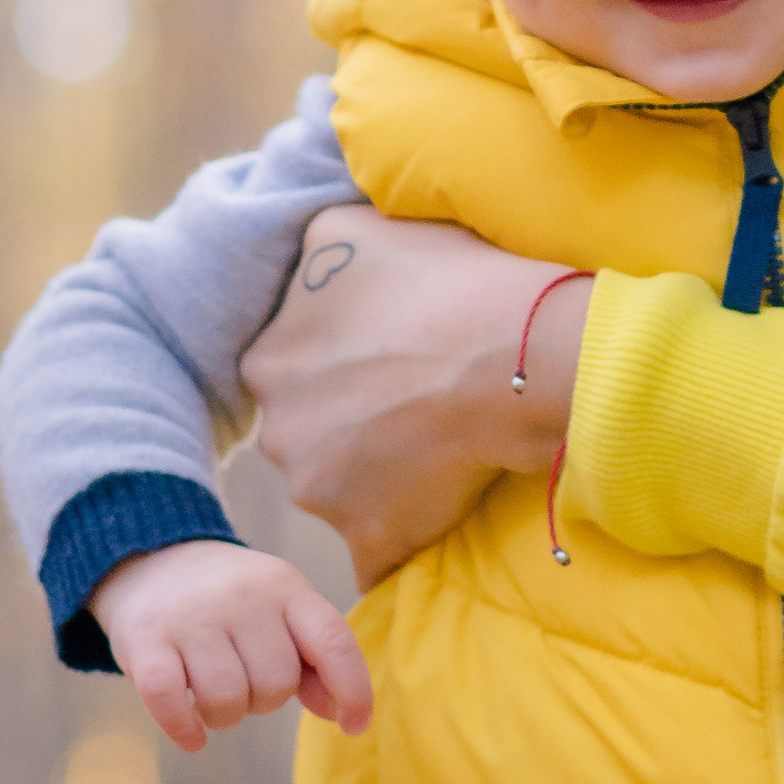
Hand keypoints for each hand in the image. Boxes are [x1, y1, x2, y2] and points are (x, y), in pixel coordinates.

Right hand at [90, 538, 370, 755]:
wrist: (153, 557)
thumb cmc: (230, 601)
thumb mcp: (279, 612)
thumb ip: (314, 660)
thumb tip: (340, 712)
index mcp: (285, 587)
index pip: (333, 641)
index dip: (352, 689)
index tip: (355, 725)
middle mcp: (242, 596)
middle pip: (276, 684)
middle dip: (264, 702)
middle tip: (243, 683)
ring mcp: (191, 616)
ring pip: (226, 700)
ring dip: (223, 717)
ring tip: (211, 699)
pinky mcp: (145, 638)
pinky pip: (169, 701)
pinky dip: (184, 728)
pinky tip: (192, 737)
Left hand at [245, 209, 592, 588]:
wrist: (516, 352)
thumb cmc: (447, 281)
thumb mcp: (348, 229)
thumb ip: (310, 256)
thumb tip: (307, 270)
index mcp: (268, 360)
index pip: (289, 374)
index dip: (342, 367)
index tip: (389, 361)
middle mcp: (278, 432)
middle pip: (309, 438)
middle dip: (350, 429)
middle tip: (416, 406)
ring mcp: (321, 494)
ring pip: (341, 494)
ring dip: (378, 482)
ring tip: (443, 449)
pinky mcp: (370, 538)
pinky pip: (379, 554)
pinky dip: (401, 541)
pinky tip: (439, 512)